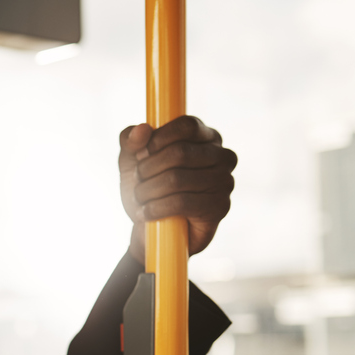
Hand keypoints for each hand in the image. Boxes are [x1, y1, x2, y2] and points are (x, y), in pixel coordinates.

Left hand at [119, 115, 237, 263]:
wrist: (149, 229)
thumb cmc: (146, 188)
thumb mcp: (130, 161)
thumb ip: (130, 140)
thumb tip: (142, 129)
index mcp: (205, 137)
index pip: (186, 125)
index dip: (158, 138)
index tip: (141, 154)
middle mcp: (222, 156)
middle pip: (179, 152)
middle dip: (147, 169)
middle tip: (138, 181)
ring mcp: (225, 181)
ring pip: (176, 179)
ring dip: (147, 190)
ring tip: (140, 198)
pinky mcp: (220, 207)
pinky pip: (182, 203)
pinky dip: (155, 208)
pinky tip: (146, 212)